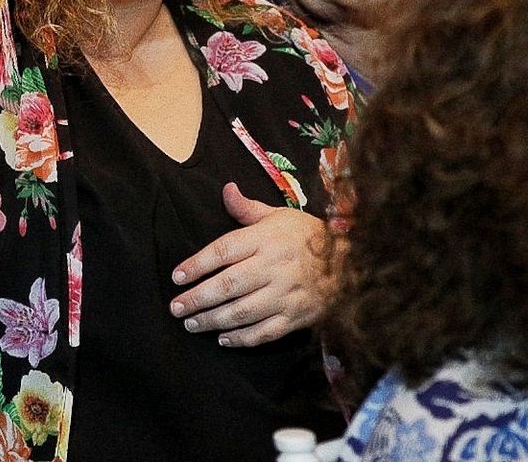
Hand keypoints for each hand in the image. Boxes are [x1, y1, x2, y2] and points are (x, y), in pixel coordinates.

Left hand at [168, 182, 330, 346]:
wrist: (351, 263)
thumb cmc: (307, 236)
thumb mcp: (279, 215)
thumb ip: (247, 209)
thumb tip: (226, 189)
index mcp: (266, 239)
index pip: (224, 250)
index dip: (197, 264)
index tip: (177, 276)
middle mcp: (273, 267)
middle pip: (227, 285)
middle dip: (197, 298)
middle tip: (176, 307)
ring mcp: (285, 295)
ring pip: (241, 312)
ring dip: (212, 320)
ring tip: (192, 324)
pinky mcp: (295, 317)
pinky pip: (263, 332)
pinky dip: (241, 338)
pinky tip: (223, 339)